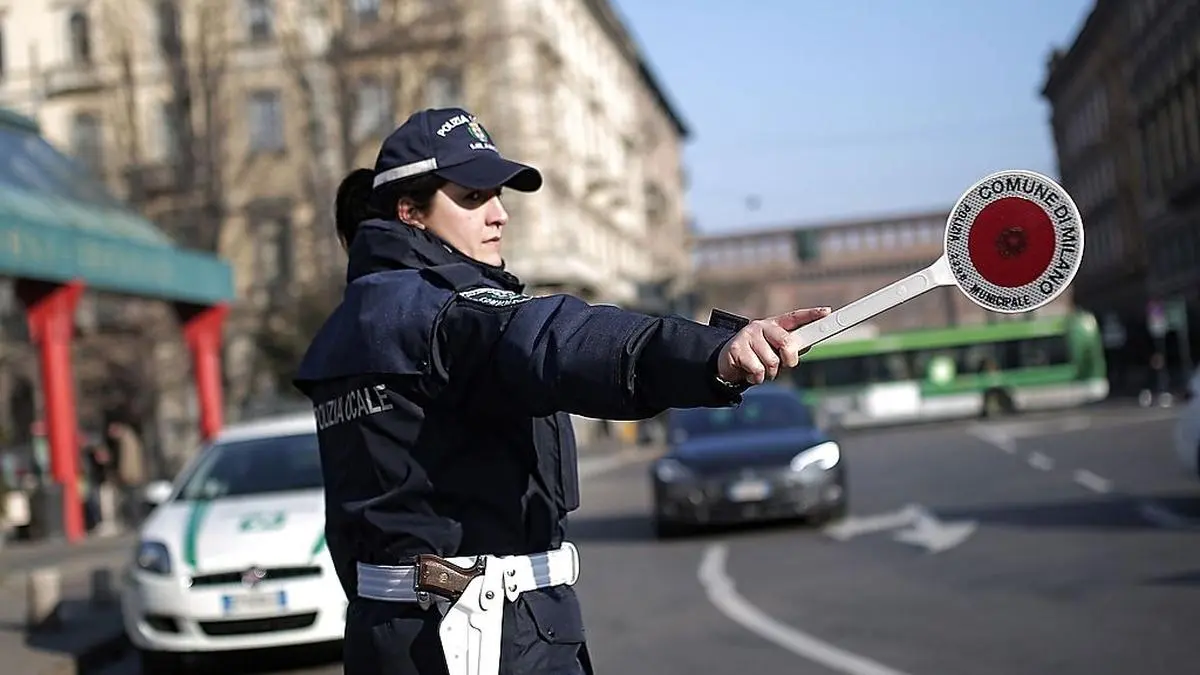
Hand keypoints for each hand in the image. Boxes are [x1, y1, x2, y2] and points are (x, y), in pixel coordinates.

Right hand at [717, 307, 831, 384]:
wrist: (727, 364)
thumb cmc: (757, 357)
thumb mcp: (775, 351)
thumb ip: (792, 347)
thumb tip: (810, 343)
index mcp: (774, 324)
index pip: (795, 317)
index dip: (811, 315)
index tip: (826, 312)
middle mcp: (761, 326)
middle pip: (786, 342)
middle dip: (789, 359)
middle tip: (784, 365)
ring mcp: (748, 335)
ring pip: (772, 361)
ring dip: (770, 373)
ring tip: (761, 370)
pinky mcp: (737, 348)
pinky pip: (757, 369)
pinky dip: (757, 378)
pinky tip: (750, 373)